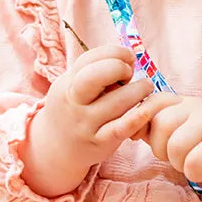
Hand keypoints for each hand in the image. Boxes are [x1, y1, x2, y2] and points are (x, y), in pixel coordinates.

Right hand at [20, 45, 155, 196]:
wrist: (55, 149)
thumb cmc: (73, 109)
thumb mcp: (72, 88)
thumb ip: (94, 72)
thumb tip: (128, 59)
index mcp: (67, 84)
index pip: (89, 59)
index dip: (114, 53)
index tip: (128, 58)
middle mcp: (73, 103)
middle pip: (93, 77)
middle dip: (118, 68)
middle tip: (131, 72)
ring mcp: (85, 124)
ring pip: (115, 103)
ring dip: (137, 91)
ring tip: (146, 88)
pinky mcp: (99, 143)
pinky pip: (120, 129)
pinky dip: (135, 119)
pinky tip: (146, 110)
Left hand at [135, 92, 201, 190]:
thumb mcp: (182, 133)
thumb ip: (158, 128)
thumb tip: (128, 127)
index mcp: (184, 102)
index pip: (153, 102)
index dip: (143, 121)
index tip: (145, 139)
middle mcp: (197, 107)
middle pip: (160, 124)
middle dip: (161, 148)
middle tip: (176, 157)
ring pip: (175, 145)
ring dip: (179, 162)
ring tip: (192, 163)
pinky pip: (193, 161)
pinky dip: (194, 172)